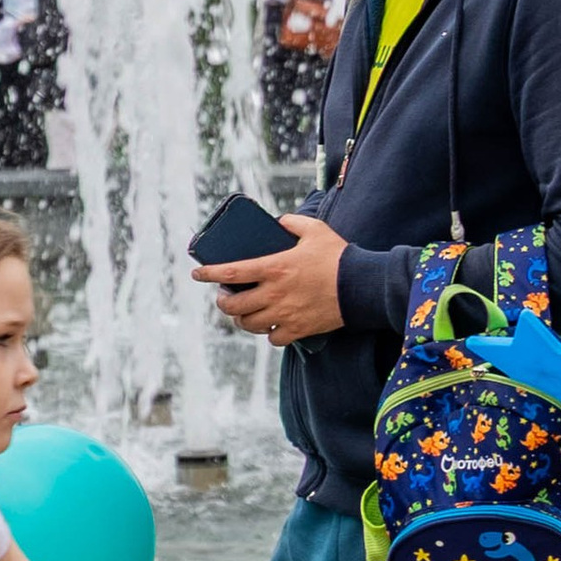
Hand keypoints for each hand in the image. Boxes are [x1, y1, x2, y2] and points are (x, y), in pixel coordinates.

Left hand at [194, 211, 346, 344]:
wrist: (362, 285)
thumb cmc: (338, 256)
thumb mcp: (314, 230)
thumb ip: (292, 222)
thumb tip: (279, 221)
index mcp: (274, 267)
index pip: (231, 272)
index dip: (209, 273)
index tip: (198, 274)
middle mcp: (274, 293)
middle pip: (233, 306)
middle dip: (223, 303)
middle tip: (224, 298)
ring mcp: (285, 314)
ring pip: (249, 324)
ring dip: (242, 319)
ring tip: (245, 313)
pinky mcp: (298, 329)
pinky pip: (273, 339)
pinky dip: (269, 334)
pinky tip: (271, 326)